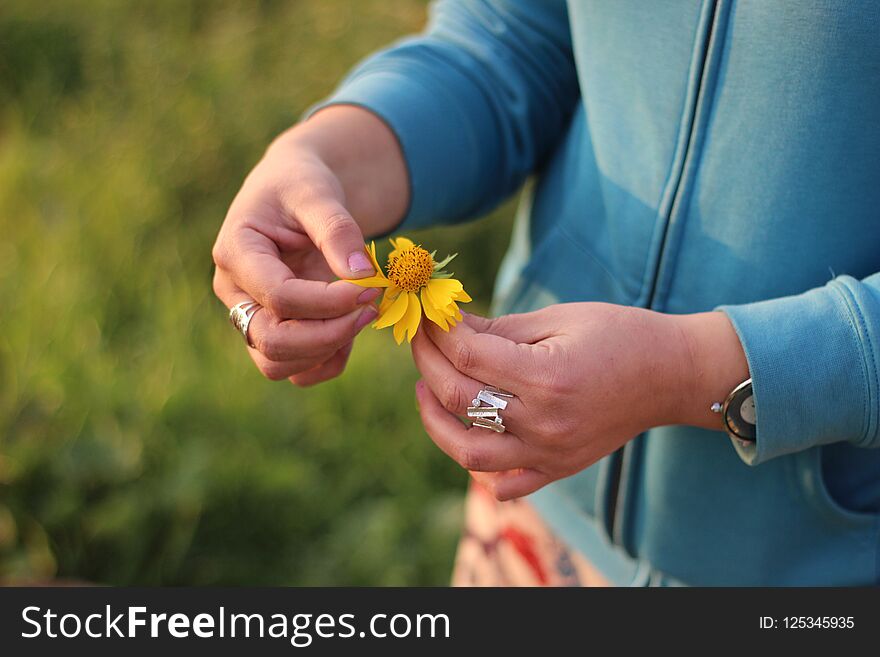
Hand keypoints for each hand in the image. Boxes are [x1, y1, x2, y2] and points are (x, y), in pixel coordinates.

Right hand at [211, 106, 407, 385]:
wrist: (293, 191)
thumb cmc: (300, 184)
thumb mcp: (318, 192)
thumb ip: (337, 230)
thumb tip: (362, 276)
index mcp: (236, 252)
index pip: (278, 296)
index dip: (328, 302)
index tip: (370, 289)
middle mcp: (234, 292)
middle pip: (271, 341)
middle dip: (328, 334)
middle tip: (370, 309)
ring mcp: (249, 316)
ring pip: (276, 365)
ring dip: (326, 351)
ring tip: (363, 316)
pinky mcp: (271, 331)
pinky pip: (294, 370)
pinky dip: (326, 361)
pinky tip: (352, 329)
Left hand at [412, 303, 747, 499]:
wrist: (670, 375)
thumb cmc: (618, 335)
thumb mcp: (559, 318)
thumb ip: (500, 328)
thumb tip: (449, 326)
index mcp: (546, 377)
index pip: (467, 357)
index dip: (439, 333)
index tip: (427, 314)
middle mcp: (544, 422)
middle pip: (460, 399)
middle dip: (428, 364)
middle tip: (421, 340)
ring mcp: (550, 453)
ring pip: (469, 453)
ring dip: (436, 422)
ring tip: (425, 392)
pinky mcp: (558, 469)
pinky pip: (506, 484)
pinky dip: (480, 467)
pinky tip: (467, 433)